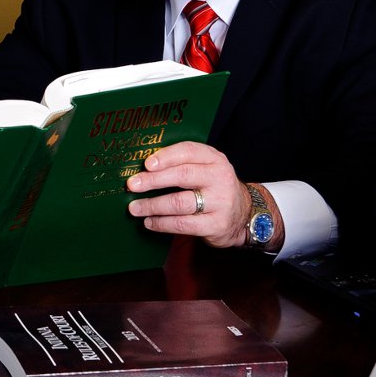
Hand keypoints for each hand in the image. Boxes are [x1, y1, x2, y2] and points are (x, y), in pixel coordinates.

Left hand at [125, 141, 280, 248]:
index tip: (146, 164)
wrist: (243, 214)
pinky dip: (162, 223)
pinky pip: (183, 224)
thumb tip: (143, 168)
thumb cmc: (212, 188)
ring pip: (180, 202)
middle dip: (153, 180)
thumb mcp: (205, 169)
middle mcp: (220, 178)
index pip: (189, 151)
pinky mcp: (216, 224)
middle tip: (132, 185)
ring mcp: (220, 202)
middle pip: (182, 175)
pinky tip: (149, 222)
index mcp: (214, 159)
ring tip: (135, 207)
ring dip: (153, 205)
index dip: (166, 157)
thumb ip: (181, 164)